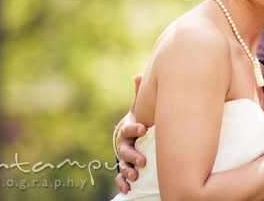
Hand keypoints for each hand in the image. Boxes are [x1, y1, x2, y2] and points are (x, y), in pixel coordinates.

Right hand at [114, 73, 147, 193]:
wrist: (133, 138)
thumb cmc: (139, 122)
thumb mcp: (139, 109)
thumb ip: (139, 96)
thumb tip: (138, 75)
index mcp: (128, 129)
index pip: (129, 128)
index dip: (135, 128)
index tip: (143, 129)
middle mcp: (124, 144)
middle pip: (124, 150)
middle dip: (132, 155)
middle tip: (142, 160)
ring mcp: (124, 158)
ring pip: (122, 165)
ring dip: (127, 170)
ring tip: (136, 175)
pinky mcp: (125, 170)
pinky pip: (120, 178)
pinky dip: (122, 183)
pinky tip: (128, 188)